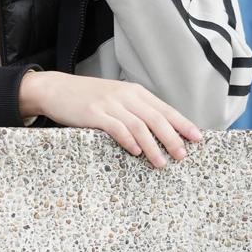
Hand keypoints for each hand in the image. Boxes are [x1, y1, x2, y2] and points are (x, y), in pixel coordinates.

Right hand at [19, 72, 202, 167]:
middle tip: (182, 155)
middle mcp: (124, 96)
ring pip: (139, 125)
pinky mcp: (94, 113)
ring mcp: (109, 104)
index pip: (164, 108)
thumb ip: (134, 109)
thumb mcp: (114, 97)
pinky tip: (135, 151)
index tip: (197, 138)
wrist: (55, 88)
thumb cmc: (86, 97)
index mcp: (133, 92)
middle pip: (156, 118)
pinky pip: (116, 127)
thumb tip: (158, 130)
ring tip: (160, 162)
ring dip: (153, 145)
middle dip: (172, 138)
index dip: (182, 123)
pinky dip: (128, 140)